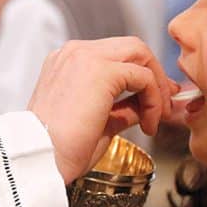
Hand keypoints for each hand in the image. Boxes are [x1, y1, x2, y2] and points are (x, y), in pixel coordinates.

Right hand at [28, 37, 178, 182]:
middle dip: (155, 73)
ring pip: (140, 54)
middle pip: (131, 47)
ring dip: (157, 85)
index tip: (156, 100)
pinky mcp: (101, 71)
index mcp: (67, 62)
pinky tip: (149, 125)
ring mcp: (86, 57)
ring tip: (159, 117)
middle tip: (166, 103)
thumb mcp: (97, 123)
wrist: (39, 160)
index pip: (115, 56)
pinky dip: (154, 99)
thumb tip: (144, 106)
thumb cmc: (60, 151)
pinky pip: (143, 77)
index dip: (141, 74)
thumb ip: (121, 108)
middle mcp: (74, 52)